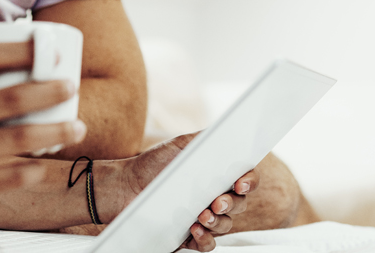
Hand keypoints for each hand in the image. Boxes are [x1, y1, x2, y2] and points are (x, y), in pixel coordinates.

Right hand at [0, 41, 87, 209]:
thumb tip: (21, 61)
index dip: (22, 49)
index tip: (48, 49)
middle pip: (11, 98)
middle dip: (50, 91)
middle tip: (71, 87)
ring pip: (19, 139)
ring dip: (55, 132)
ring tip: (77, 128)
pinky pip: (11, 176)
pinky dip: (35, 169)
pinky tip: (46, 163)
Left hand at [100, 134, 253, 251]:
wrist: (124, 186)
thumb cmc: (152, 165)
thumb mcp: (178, 146)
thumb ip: (203, 140)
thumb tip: (226, 133)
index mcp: (217, 176)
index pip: (245, 179)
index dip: (250, 182)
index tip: (241, 183)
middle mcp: (214, 198)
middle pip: (239, 205)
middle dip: (232, 204)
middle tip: (217, 201)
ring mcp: (204, 219)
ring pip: (225, 225)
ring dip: (218, 222)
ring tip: (201, 215)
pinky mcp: (190, 237)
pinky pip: (208, 244)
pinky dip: (205, 240)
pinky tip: (193, 230)